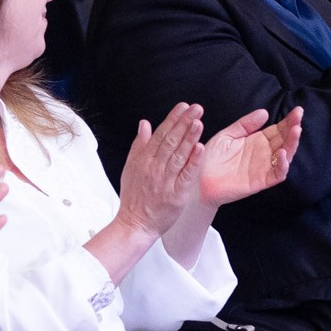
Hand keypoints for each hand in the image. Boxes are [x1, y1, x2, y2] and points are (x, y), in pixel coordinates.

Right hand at [115, 104, 207, 237]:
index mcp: (144, 160)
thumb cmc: (134, 197)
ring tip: (199, 122)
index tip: (183, 106)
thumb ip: (139, 145)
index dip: (172, 119)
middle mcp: (155, 168)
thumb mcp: (131, 167)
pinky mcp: (176, 194)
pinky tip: (200, 148)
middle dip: (184, 122)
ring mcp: (165, 181)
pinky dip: (193, 161)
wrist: (135, 224)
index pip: (161, 134)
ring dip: (189, 137)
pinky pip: (186, 175)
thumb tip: (144, 124)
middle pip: (171, 141)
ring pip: (179, 155)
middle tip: (196, 108)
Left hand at [199, 106, 301, 206]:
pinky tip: (282, 153)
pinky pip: (277, 175)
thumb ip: (245, 124)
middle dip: (294, 128)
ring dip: (292, 144)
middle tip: (299, 116)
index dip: (288, 120)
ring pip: (285, 156)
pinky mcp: (260, 182)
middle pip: (285, 140)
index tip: (297, 110)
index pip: (278, 129)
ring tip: (296, 131)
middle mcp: (263, 154)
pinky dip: (283, 165)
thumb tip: (265, 112)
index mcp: (257, 141)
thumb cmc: (210, 158)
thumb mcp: (227, 135)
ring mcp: (263, 168)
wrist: (197, 179)